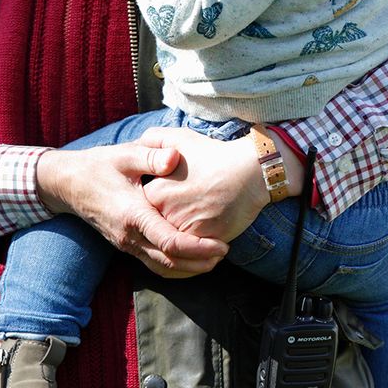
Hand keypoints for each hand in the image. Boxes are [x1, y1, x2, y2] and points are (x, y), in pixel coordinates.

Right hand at [34, 139, 229, 274]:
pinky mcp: (125, 245)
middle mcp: (129, 236)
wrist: (66, 184)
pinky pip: (153, 265)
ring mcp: (125, 244)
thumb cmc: (98, 166)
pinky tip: (191, 260)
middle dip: (200, 263)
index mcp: (132, 214)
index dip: (199, 248)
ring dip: (190, 269)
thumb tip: (175, 156)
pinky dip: (175, 267)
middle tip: (225, 253)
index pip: (170, 243)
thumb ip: (151, 156)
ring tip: (213, 260)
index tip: (223, 245)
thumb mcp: (124, 154)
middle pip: (170, 262)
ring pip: (162, 269)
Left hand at [137, 126, 272, 244]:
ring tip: (196, 219)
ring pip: (174, 237)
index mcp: (153, 192)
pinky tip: (205, 232)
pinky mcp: (204, 240)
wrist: (250, 172)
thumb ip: (151, 141)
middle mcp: (164, 213)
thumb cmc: (213, 153)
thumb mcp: (177, 138)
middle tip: (186, 208)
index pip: (143, 204)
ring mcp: (184, 228)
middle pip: (158, 222)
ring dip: (181, 234)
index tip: (170, 194)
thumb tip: (137, 146)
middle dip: (168, 218)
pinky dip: (195, 246)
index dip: (158, 200)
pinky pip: (192, 249)